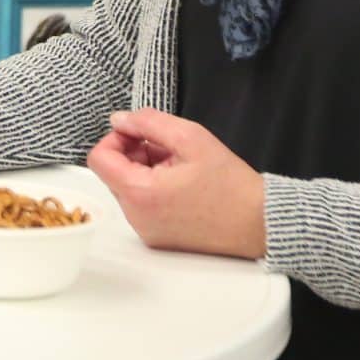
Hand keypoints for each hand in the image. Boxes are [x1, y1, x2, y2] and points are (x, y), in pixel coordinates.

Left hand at [83, 109, 265, 258]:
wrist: (260, 223)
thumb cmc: (232, 185)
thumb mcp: (191, 138)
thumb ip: (149, 122)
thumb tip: (119, 119)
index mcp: (140, 194)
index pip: (98, 158)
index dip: (116, 138)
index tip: (139, 133)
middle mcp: (137, 218)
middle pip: (112, 173)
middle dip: (135, 154)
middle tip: (170, 149)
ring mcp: (146, 232)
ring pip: (128, 188)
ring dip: (146, 171)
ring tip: (182, 168)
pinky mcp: (157, 239)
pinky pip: (142, 206)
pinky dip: (155, 190)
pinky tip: (183, 186)